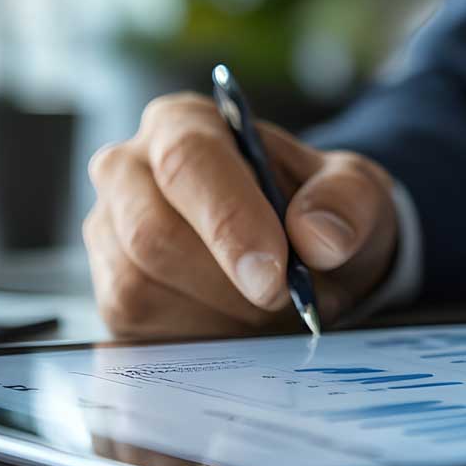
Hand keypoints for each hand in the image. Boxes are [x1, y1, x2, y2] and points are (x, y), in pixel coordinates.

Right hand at [84, 93, 398, 337]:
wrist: (309, 262)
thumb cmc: (319, 214)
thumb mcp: (356, 195)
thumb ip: (347, 203)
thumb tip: (318, 237)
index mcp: (182, 125)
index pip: (187, 161)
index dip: (229, 221)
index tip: (274, 275)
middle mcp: (128, 172)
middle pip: (150, 233)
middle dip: (226, 283)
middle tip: (282, 301)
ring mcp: (109, 235)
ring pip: (139, 288)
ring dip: (217, 316)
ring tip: (266, 310)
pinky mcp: (110, 294)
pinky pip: (138, 330)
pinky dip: (199, 340)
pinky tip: (235, 327)